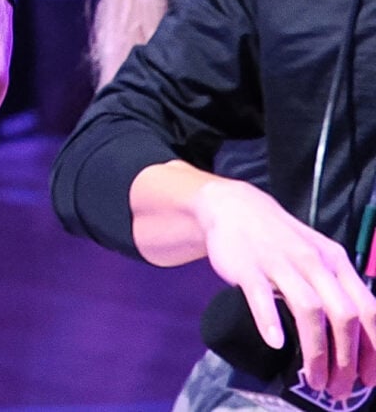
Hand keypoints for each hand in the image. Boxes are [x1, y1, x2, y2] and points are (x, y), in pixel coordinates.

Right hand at [192, 174, 375, 396]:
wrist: (232, 205)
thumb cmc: (280, 240)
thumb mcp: (317, 256)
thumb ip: (337, 289)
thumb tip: (358, 340)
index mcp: (336, 261)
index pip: (368, 309)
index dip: (373, 350)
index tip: (368, 379)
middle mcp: (313, 261)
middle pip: (343, 315)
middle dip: (346, 360)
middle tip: (339, 389)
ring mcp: (279, 261)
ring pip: (309, 310)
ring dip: (316, 351)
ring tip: (314, 379)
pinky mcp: (246, 265)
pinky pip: (261, 296)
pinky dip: (271, 322)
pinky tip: (276, 344)